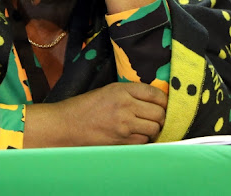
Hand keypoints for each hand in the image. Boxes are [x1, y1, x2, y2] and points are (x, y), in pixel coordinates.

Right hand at [23, 82, 167, 147]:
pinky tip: (134, 135)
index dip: (163, 100)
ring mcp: (124, 125)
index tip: (163, 104)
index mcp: (121, 90)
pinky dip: (143, 139)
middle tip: (156, 117)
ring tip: (145, 126)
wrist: (67, 125)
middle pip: (159, 113)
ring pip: (154, 128)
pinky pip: (143, 141)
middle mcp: (125, 106)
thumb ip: (130, 92)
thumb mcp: (108, 90)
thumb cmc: (85, 106)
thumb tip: (153, 99)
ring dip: (153, 129)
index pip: (155, 94)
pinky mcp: (121, 141)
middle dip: (161, 116)